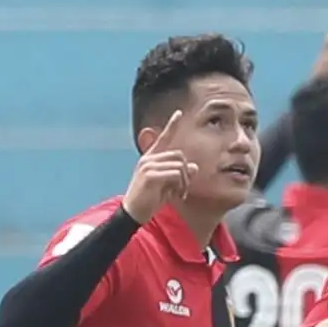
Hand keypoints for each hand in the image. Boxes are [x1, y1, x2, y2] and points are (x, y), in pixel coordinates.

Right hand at [123, 107, 197, 223]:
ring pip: (179, 165)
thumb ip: (179, 176)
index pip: (163, 139)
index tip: (179, 113)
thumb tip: (194, 167)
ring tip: (180, 193)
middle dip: (186, 173)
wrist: (133, 214)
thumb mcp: (166, 187)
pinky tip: (176, 195)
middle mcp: (148, 159)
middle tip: (183, 189)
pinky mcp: (150, 176)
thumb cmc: (148, 201)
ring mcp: (148, 166)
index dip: (171, 125)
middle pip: (179, 155)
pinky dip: (180, 185)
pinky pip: (175, 174)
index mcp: (150, 159)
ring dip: (184, 181)